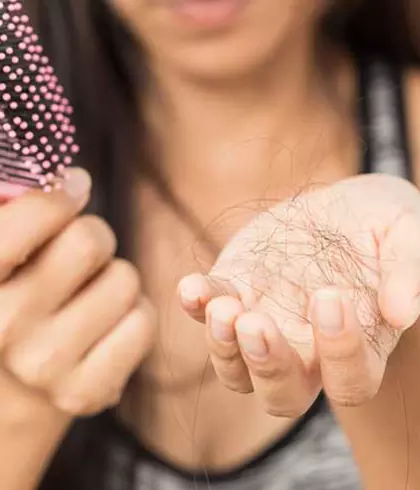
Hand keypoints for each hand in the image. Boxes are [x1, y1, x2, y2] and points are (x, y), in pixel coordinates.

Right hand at [0, 169, 154, 418]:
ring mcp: (44, 365)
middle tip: (82, 254)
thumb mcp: (7, 256)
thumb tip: (68, 179)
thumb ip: (19, 214)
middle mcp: (2, 326)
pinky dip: (134, 314)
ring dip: (115, 278)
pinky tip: (107, 326)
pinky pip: (143, 320)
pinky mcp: (86, 390)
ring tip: (89, 296)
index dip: (60, 195)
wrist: (15, 383)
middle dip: (93, 236)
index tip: (75, 187)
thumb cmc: (17, 297)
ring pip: (125, 279)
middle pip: (90, 240)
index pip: (31, 216)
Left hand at [178, 174, 419, 415]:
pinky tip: (192, 286)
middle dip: (266, 366)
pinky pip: (206, 312)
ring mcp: (264, 324)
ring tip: (223, 308)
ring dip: (223, 346)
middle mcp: (306, 349)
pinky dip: (196, 304)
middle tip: (256, 323)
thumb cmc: (381, 227)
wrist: (338, 211)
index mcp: (356, 345)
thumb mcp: (407, 234)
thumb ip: (408, 270)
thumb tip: (401, 311)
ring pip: (236, 370)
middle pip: (282, 395)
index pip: (349, 381)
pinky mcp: (234, 292)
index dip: (339, 353)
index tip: (330, 297)